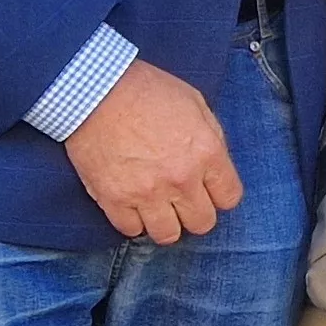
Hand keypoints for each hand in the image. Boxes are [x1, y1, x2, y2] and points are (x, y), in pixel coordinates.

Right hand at [63, 58, 243, 243]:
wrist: (96, 90)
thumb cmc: (146, 90)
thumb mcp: (195, 103)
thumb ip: (212, 138)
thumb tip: (216, 165)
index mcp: (206, 153)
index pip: (229, 198)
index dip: (220, 195)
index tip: (208, 190)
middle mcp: (181, 179)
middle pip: (202, 223)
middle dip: (195, 213)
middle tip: (182, 200)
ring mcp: (147, 193)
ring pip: (168, 235)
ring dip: (165, 223)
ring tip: (157, 208)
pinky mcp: (114, 199)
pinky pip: (131, 230)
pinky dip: (132, 221)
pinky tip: (132, 205)